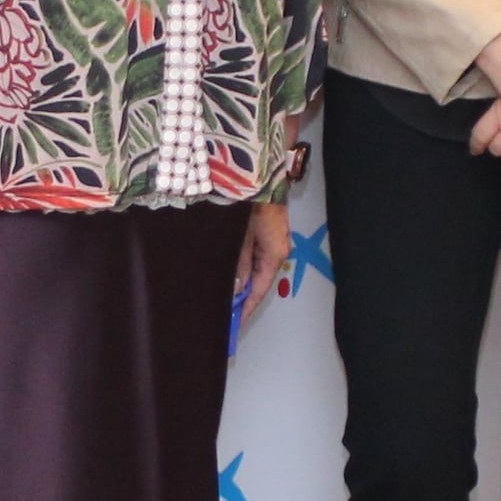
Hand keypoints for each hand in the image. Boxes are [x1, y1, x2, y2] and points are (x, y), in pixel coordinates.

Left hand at [234, 192, 292, 315]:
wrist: (259, 177)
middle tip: (223, 310)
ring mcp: (274, 241)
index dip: (247, 308)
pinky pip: (256, 256)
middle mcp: (278, 251)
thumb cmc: (252, 205)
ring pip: (256, 268)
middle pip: (259, 280)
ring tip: (222, 293)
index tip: (235, 322)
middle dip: (242, 295)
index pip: (260, 290)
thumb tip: (237, 289)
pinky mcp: (268, 232)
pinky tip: (229, 271)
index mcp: (274, 255)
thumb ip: (239, 265)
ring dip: (241, 280)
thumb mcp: (241, 238)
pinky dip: (244, 266)